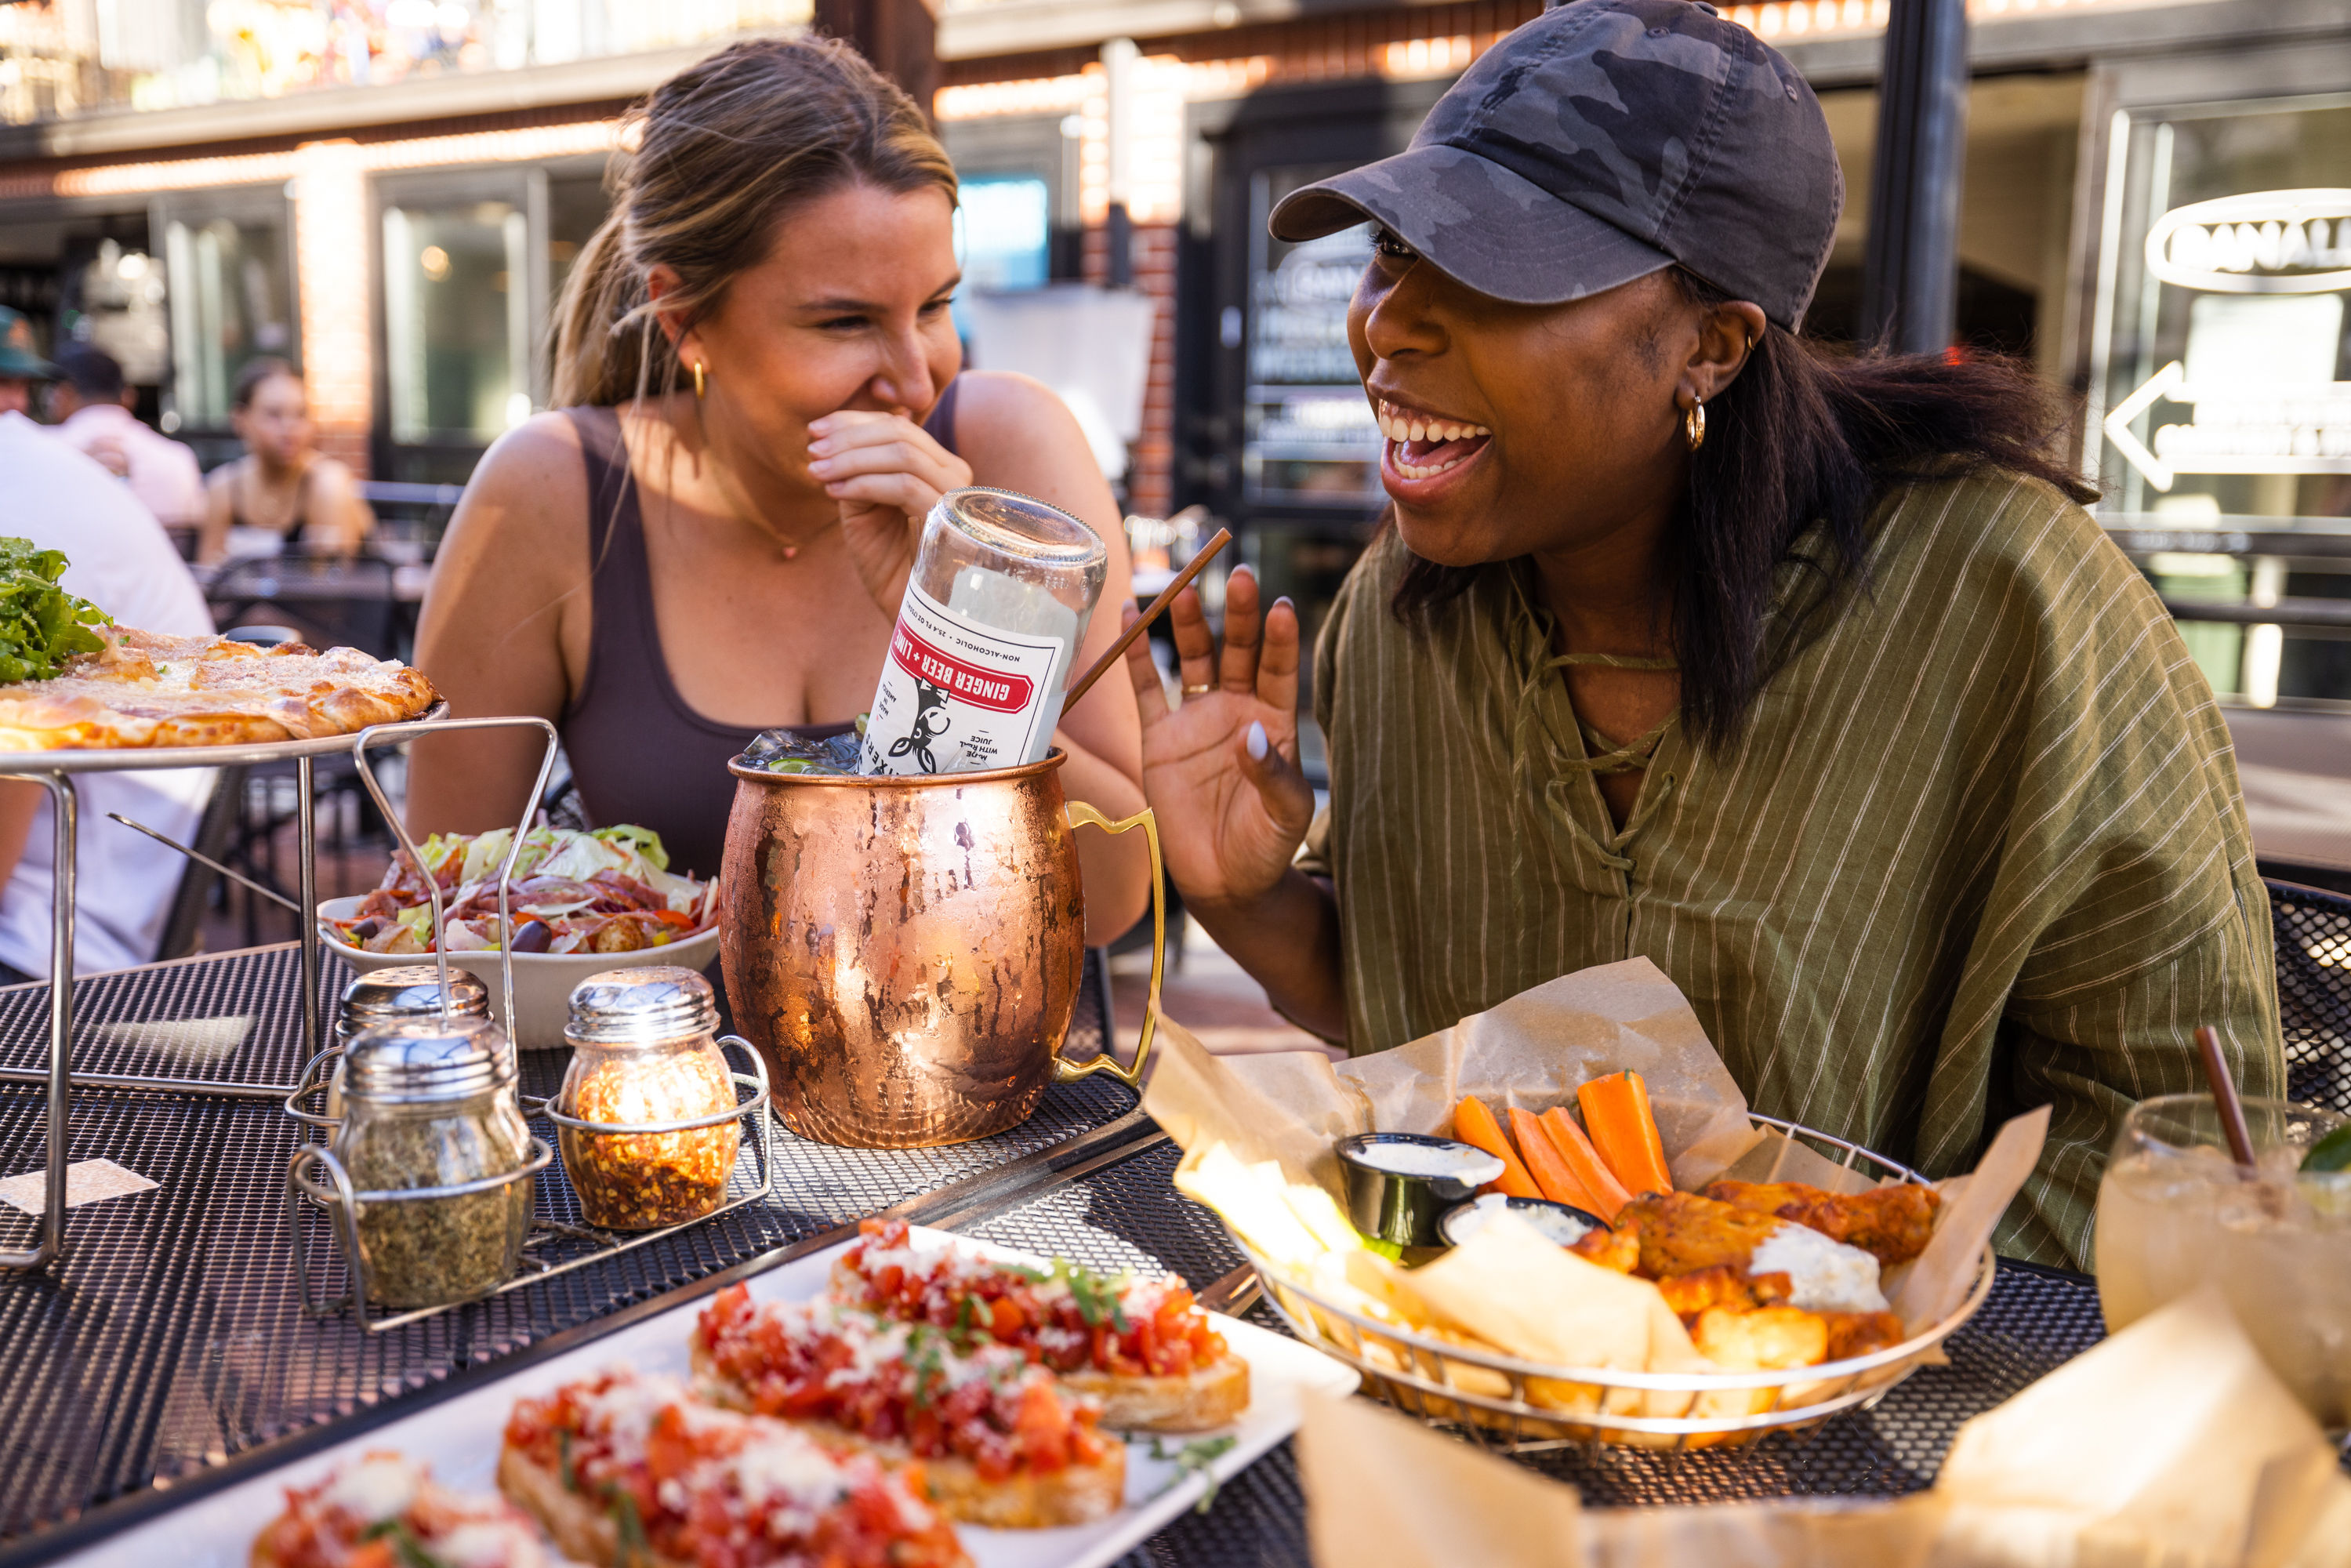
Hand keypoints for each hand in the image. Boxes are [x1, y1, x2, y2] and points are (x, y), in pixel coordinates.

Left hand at [807, 409, 972, 613]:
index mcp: (938, 469)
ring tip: (816, 472)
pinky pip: (904, 486)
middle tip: (811, 451)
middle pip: (900, 433)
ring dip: (851, 459)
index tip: (813, 430)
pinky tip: (834, 493)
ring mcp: (956, 497)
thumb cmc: (889, 567)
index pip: (897, 427)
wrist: (913, 616)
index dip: (852, 422)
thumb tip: (833, 432)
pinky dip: (863, 484)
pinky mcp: (950, 519)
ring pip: (902, 454)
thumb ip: (858, 472)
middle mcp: (955, 477)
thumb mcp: (866, 510)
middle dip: (848, 437)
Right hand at [1120, 566, 1314, 911]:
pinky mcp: (1159, 738)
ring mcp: (1197, 719)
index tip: (1281, 609)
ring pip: (1194, 659)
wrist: (1225, 881)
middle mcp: (1237, 709)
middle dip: (1239, 615)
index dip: (1280, 641)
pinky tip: (1131, 613)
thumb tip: (1249, 734)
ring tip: (1186, 587)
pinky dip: (1137, 653)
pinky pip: (1146, 687)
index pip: (1279, 670)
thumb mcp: (1285, 814)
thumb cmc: (1266, 845)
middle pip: (1238, 651)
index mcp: (1274, 721)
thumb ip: (1272, 774)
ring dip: (1191, 623)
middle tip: (1241, 576)